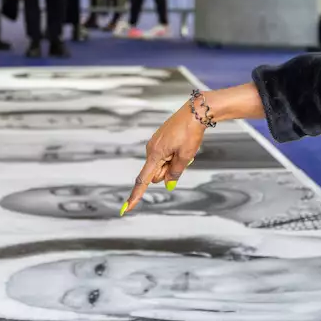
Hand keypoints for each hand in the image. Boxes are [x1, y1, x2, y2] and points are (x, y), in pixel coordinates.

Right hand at [121, 84, 263, 214]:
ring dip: (172, 163)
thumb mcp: (186, 156)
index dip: (136, 196)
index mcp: (155, 154)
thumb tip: (168, 184)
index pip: (143, 180)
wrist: (195, 112)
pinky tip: (182, 144)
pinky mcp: (160, 140)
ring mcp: (155, 144)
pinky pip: (164, 155)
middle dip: (168, 172)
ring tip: (184, 148)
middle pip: (156, 173)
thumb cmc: (190, 132)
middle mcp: (151, 149)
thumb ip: (175, 172)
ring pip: (161, 164)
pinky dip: (172, 156)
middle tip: (183, 157)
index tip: (126, 209)